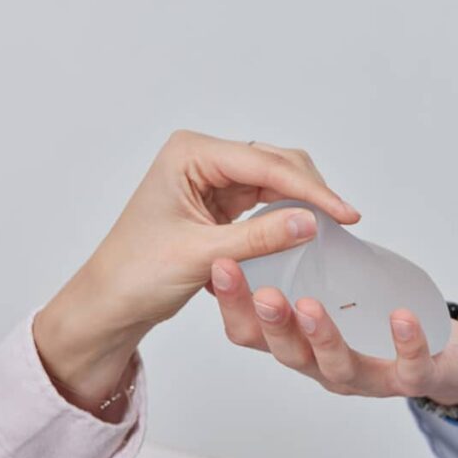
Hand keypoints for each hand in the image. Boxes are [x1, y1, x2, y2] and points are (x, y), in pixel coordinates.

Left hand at [34, 131, 358, 419]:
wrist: (112, 302)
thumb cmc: (136, 274)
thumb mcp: (203, 255)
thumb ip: (260, 237)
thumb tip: (311, 222)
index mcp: (190, 154)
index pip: (265, 164)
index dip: (310, 190)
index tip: (345, 213)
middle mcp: (203, 158)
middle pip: (276, 161)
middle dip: (311, 190)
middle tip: (345, 220)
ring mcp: (213, 177)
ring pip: (277, 178)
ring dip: (303, 201)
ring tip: (333, 225)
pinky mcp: (222, 200)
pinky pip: (267, 199)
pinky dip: (288, 213)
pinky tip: (306, 229)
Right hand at [209, 263, 457, 407]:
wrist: (436, 362)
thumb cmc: (375, 325)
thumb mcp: (333, 295)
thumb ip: (306, 265)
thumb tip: (276, 212)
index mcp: (300, 347)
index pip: (254, 333)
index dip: (234, 305)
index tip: (222, 265)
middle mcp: (326, 368)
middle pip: (290, 354)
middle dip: (274, 324)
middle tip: (264, 294)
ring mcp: (370, 379)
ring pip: (339, 366)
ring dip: (322, 336)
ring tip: (311, 306)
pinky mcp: (412, 380)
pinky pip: (410, 369)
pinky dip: (406, 343)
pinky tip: (402, 317)